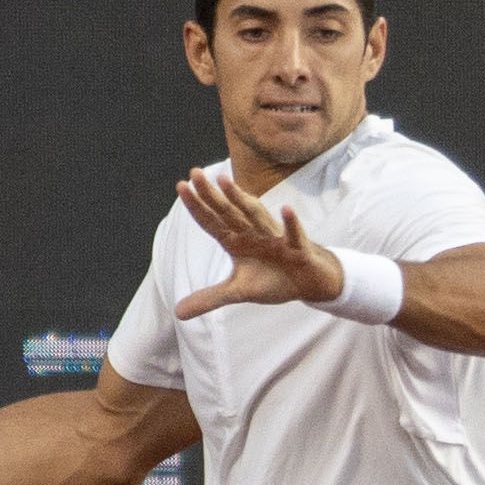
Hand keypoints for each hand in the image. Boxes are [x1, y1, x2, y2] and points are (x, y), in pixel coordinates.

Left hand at [172, 167, 342, 318]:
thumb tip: (177, 312)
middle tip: (195, 172)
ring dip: (242, 199)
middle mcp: (253, 234)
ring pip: (256, 216)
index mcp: (237, 241)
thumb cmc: (272, 278)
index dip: (197, 206)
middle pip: (229, 212)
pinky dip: (291, 223)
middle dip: (212, 194)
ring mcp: (275, 238)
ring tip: (225, 181)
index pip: (213, 222)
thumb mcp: (238, 291)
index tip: (181, 186)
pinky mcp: (298, 248)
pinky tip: (286, 209)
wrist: (307, 281)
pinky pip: (294, 234)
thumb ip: (209, 298)